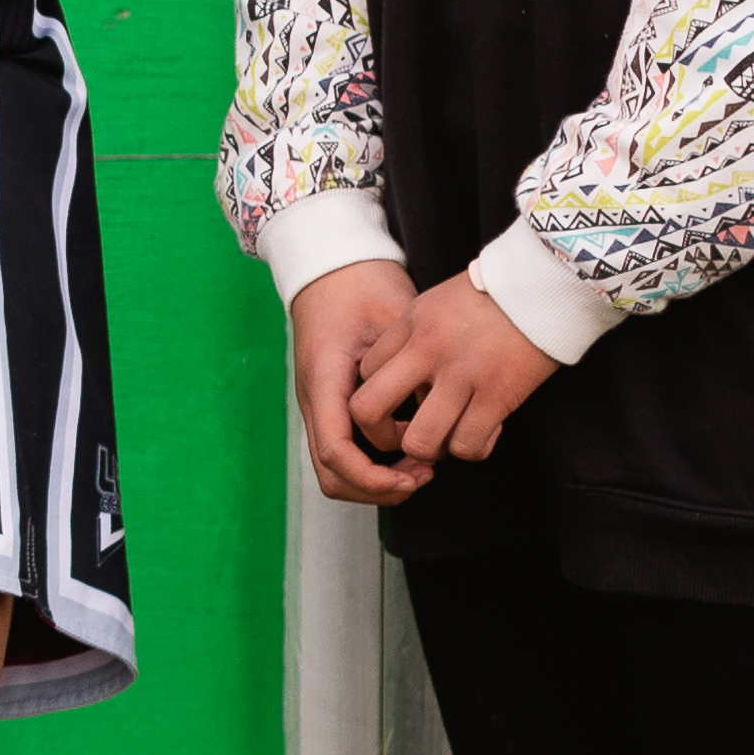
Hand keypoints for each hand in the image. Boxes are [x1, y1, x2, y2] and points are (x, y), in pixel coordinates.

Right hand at [285, 259, 422, 507]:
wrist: (333, 266)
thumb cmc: (362, 285)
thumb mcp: (394, 319)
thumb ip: (412, 366)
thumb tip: (439, 410)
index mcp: (324, 380)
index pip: (337, 452)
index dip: (375, 478)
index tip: (415, 475)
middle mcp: (314, 400)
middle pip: (333, 475)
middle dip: (379, 489)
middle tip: (425, 475)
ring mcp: (319, 405)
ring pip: (337, 469)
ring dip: (378, 478)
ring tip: (423, 464)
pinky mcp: (330, 404)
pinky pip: (347, 449)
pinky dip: (376, 460)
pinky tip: (411, 441)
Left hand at [351, 273, 563, 481]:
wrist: (547, 282)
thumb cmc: (495, 294)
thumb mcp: (438, 302)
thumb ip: (414, 336)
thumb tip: (404, 379)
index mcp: (410, 324)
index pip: (364, 375)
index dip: (378, 398)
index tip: (402, 404)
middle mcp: (427, 350)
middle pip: (367, 411)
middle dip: (382, 436)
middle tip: (408, 435)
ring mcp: (461, 375)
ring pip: (420, 442)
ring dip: (434, 449)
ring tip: (452, 436)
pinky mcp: (497, 394)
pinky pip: (467, 445)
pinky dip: (474, 449)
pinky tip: (486, 433)